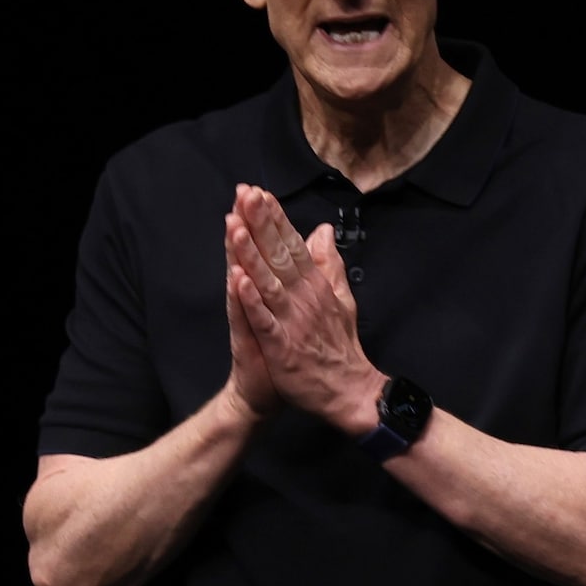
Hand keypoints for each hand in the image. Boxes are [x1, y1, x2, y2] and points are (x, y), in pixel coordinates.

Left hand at [223, 183, 380, 432]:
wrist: (349, 391)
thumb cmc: (341, 345)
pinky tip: (238, 279)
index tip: (260, 193)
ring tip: (236, 227)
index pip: (293, 244)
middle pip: (279, 254)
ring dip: (251, 253)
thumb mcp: (341, 297)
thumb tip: (323, 230)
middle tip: (245, 195)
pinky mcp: (282, 345)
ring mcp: (292, 320)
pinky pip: (264, 319)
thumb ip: (330, 262)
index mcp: (315, 285)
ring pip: (268, 280)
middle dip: (261, 224)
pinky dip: (251, 299)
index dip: (275, 218)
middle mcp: (304, 297)